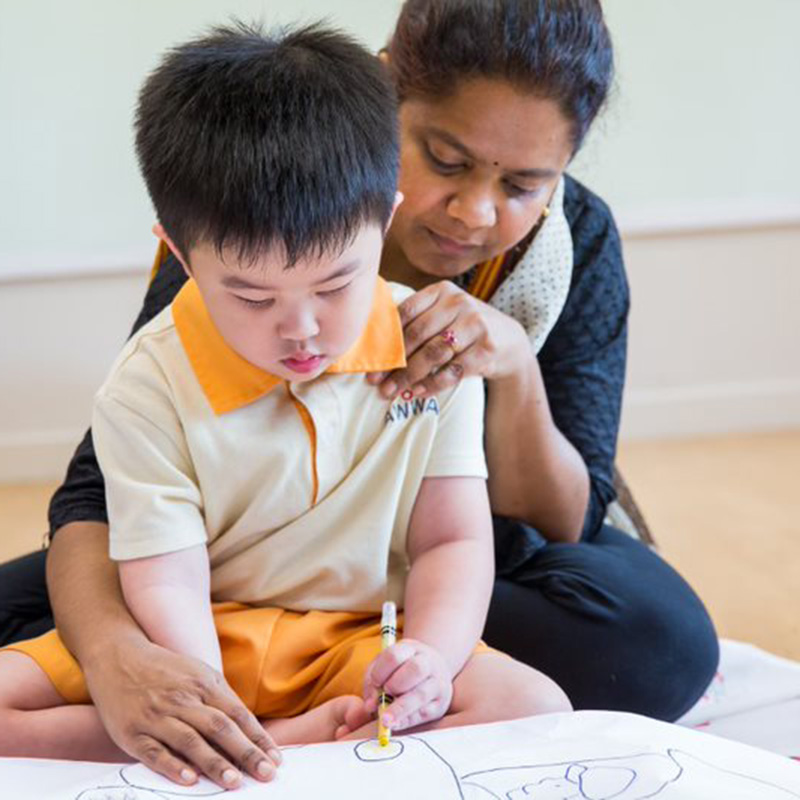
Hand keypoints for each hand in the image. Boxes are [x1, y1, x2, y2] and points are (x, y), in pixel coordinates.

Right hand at [84, 636, 281, 788]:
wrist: (118, 657)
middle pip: (220, 727)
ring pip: (190, 741)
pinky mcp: (133, 733)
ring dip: (214, 762)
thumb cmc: (166, 671)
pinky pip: (155, 752)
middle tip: (266, 774)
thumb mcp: (198, 674)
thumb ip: (221, 699)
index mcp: (204, 684)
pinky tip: (190, 780)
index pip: (237, 714)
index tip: (276, 759)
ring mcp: (157, 716)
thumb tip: (249, 731)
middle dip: (245, 753)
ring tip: (235, 782)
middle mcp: (183, 699)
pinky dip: (173, 766)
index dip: (257, 738)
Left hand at [363, 639, 452, 730]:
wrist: (434, 672)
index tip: (375, 683)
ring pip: (421, 694)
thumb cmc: (402, 670)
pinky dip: (407, 720)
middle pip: (415, 669)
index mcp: (412, 648)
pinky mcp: (440, 704)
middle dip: (396, 684)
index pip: (395, 655)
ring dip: (400, 708)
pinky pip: (424, 713)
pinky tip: (396, 724)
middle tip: (384, 695)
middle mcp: (429, 662)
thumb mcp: (385, 667)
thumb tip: (370, 706)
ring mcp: (438, 683)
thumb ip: (373, 683)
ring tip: (385, 719)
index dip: (381, 671)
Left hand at [368, 281, 528, 398]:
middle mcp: (459, 303)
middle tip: (375, 381)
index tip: (370, 360)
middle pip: (417, 335)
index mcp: (442, 291)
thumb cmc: (465, 329)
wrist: (509, 341)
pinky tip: (417, 392)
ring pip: (433, 354)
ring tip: (391, 391)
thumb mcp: (444, 314)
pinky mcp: (487, 349)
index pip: (406, 312)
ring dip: (408, 376)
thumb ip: (417, 321)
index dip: (385, 338)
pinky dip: (432, 384)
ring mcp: (476, 325)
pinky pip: (453, 371)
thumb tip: (375, 347)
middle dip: (394, 361)